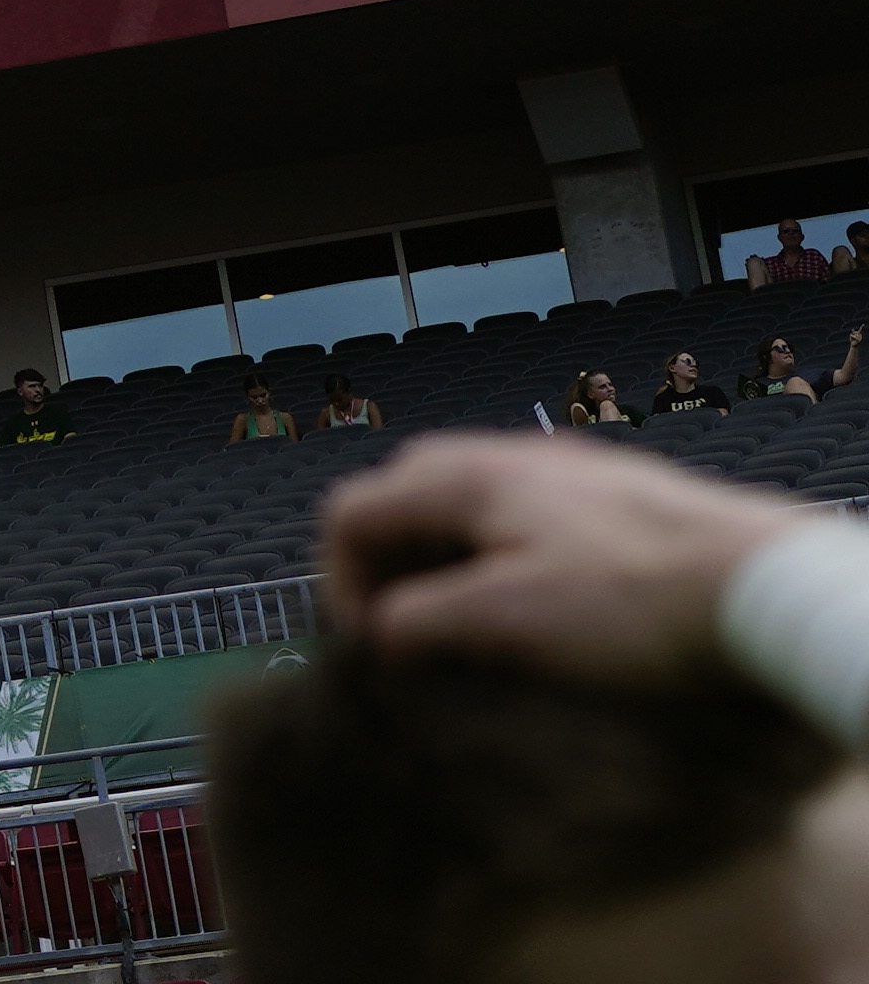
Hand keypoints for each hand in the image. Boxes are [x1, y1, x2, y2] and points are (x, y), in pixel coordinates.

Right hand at [320, 427, 819, 683]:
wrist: (763, 584)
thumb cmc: (634, 603)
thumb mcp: (504, 621)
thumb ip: (419, 621)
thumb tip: (379, 632)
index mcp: (465, 477)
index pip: (350, 511)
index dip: (340, 583)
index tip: (373, 647)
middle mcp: (508, 457)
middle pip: (405, 500)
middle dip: (392, 569)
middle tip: (414, 637)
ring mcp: (567, 473)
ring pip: (472, 511)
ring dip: (452, 568)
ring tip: (482, 633)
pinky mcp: (616, 499)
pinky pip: (530, 521)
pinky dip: (509, 563)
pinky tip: (552, 613)